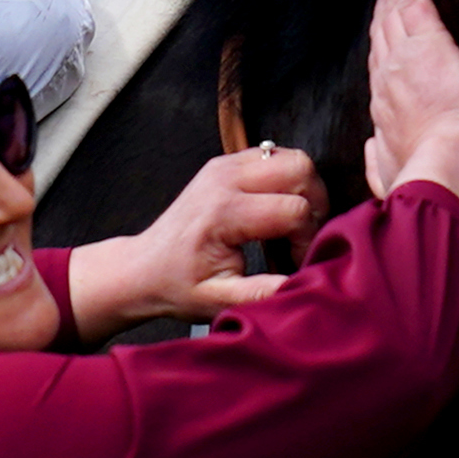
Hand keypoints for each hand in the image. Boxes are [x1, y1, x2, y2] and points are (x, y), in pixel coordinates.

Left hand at [63, 144, 329, 336]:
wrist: (143, 267)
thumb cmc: (178, 286)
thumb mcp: (218, 301)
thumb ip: (262, 293)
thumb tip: (303, 284)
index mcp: (224, 211)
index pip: (294, 209)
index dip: (306, 239)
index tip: (294, 262)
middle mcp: (224, 178)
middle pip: (300, 168)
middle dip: (315, 204)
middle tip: (302, 236)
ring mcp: (224, 165)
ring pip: (292, 157)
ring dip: (304, 189)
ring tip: (291, 225)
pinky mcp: (226, 162)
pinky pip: (275, 156)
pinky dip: (287, 180)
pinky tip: (275, 211)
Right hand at [361, 0, 458, 233]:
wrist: (440, 170)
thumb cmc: (421, 178)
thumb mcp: (389, 171)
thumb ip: (380, 158)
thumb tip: (373, 151)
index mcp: (383, 110)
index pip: (378, 68)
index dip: (377, 44)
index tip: (377, 27)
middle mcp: (387, 79)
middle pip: (382, 35)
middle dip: (381, 9)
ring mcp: (405, 57)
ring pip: (395, 15)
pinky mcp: (429, 42)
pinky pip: (416, 4)